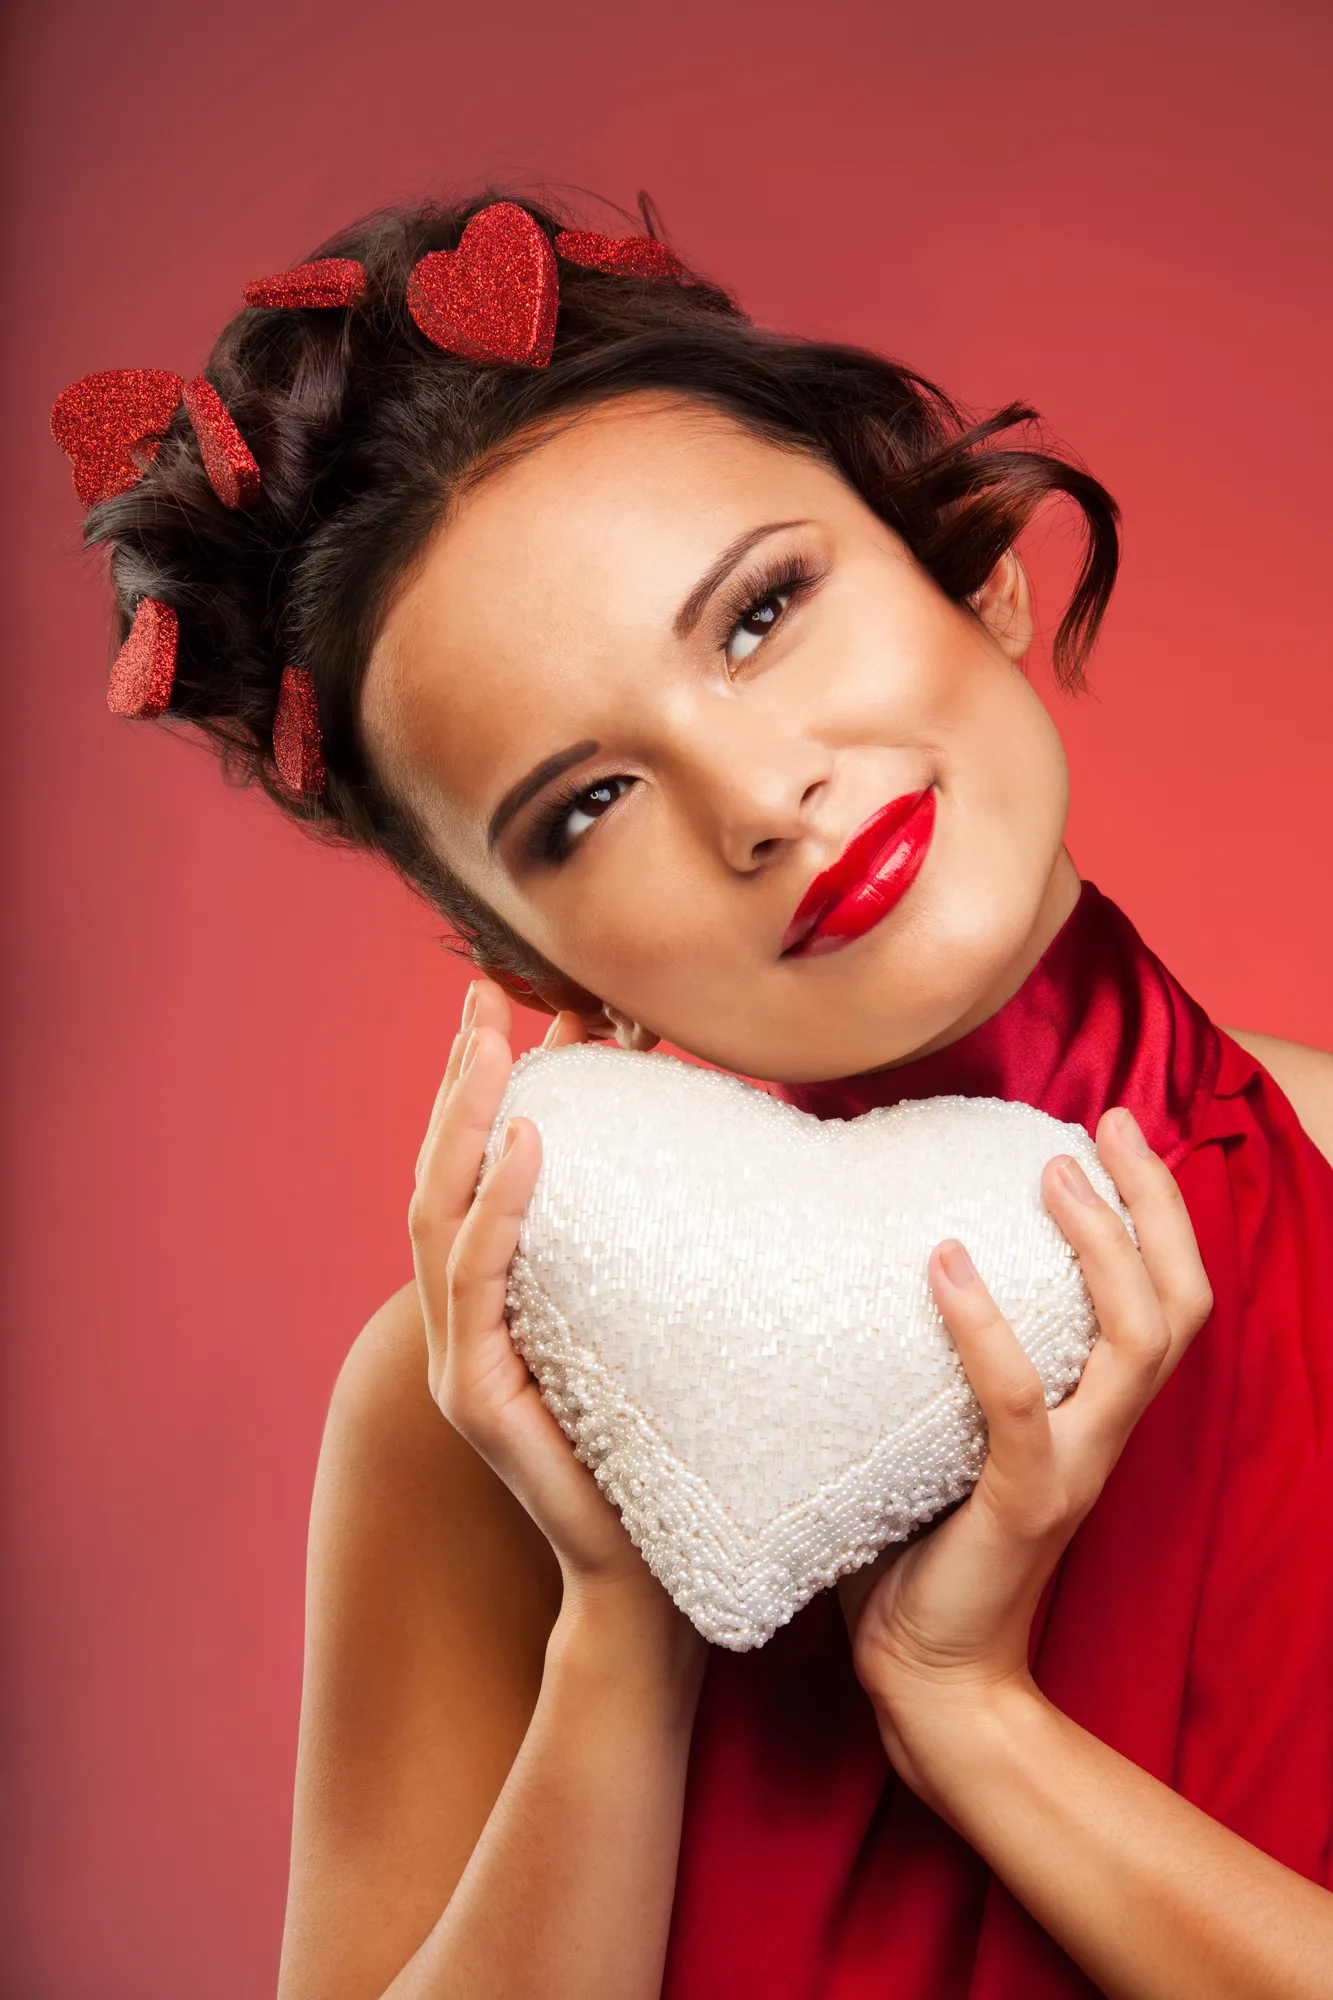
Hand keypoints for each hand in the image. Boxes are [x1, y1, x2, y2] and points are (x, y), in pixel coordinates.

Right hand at [410, 978, 671, 1613]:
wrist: (656, 1569)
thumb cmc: (664, 1439)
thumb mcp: (650, 1312)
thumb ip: (636, 1230)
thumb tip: (676, 1136)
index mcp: (492, 1300)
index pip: (473, 1169)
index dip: (486, 1085)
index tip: (520, 1002)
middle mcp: (457, 1322)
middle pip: (438, 1176)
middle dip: (458, 1082)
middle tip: (486, 996)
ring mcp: (457, 1360)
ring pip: (438, 1216)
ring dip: (465, 1122)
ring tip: (494, 1045)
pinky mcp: (477, 1398)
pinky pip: (480, 1286)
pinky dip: (500, 1209)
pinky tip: (531, 1146)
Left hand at [841, 1106, 1213, 1795]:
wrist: (929, 1680)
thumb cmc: (921, 1544)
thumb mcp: (946, 1431)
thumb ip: (941, 1359)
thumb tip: (876, 1250)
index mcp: (1094, 1413)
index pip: (1166, 1298)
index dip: (1158, 1212)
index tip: (1114, 1130)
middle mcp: (1102, 1433)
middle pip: (1179, 1304)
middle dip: (1155, 1206)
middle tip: (1102, 1127)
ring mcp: (1070, 1468)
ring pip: (1135, 1342)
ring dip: (1101, 1248)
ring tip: (1053, 1175)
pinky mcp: (1020, 1504)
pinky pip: (1018, 1404)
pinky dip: (986, 1329)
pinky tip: (945, 1266)